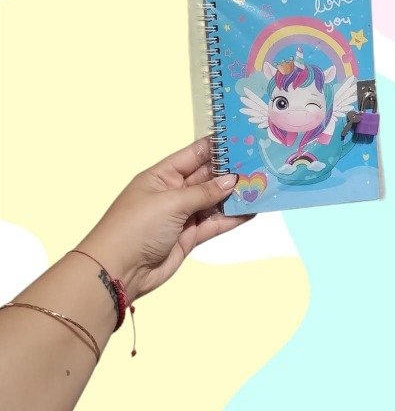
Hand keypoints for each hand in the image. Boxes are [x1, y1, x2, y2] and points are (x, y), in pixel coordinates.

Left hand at [75, 138, 251, 300]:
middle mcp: (173, 192)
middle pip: (207, 177)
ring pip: (214, 201)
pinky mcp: (189, 237)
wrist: (118, 271)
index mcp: (162, 175)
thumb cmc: (134, 228)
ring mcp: (182, 215)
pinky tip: (251, 210)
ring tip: (262, 186)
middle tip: (260, 164)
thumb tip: (232, 180)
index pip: (194, 155)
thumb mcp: (170, 203)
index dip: (217, 147)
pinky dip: (232, 218)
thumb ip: (203, 192)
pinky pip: (215, 223)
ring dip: (235, 196)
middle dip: (231, 172)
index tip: (241, 139)